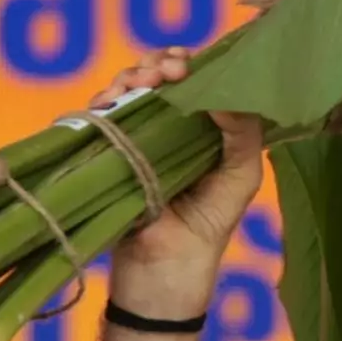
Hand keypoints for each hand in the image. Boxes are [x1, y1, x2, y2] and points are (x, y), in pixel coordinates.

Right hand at [96, 47, 265, 340]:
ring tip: (143, 83)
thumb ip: (243, 135)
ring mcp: (133, 138)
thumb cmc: (205, 233)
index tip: (192, 64)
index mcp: (202, 130)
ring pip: (126, 88)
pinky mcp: (105, 152)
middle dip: (160, 63)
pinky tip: (116, 99)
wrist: (161, 277)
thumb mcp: (238, 181)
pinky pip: (98, 115)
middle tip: (168, 73)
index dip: (194, 63)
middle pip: (157, 75)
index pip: (196, 80)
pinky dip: (105, 100)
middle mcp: (167, 128)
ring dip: (132, 76)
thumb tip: (226, 90)